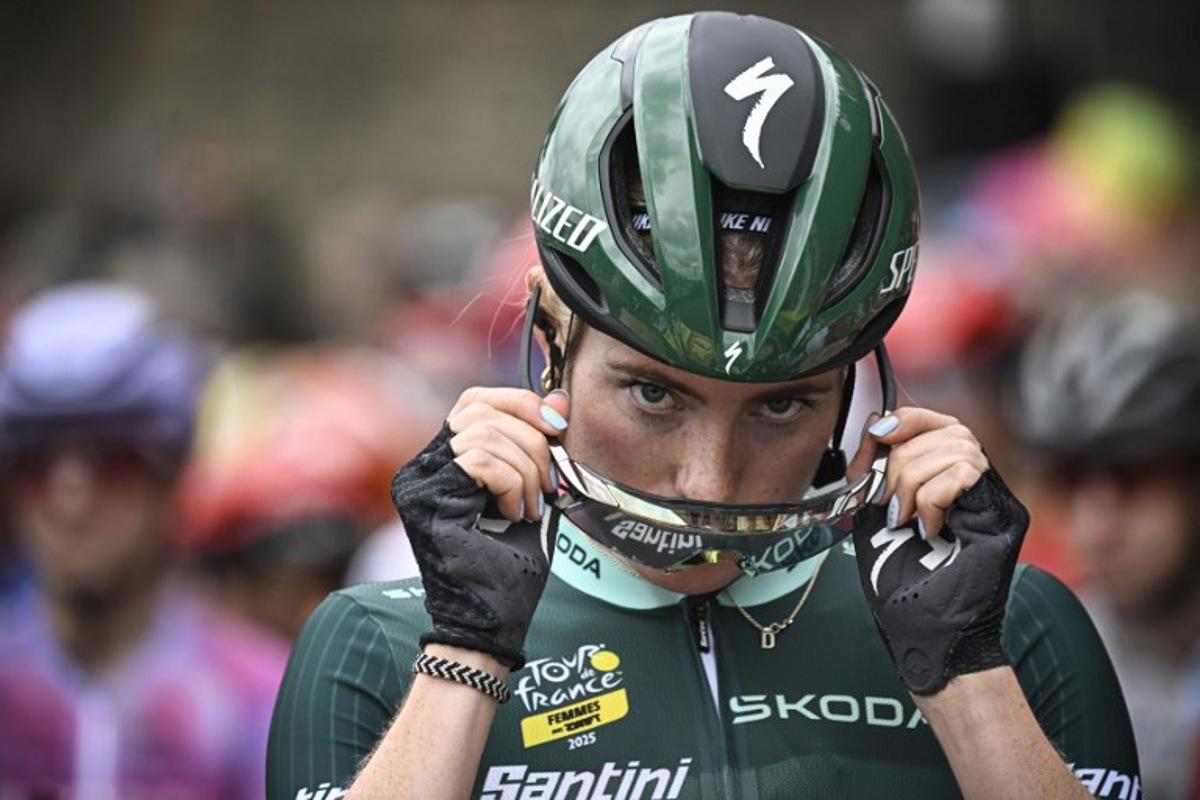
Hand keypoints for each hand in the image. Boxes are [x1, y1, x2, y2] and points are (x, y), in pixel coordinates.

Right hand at [390, 387, 569, 668]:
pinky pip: (478, 460)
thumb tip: (560, 400)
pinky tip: (515, 514)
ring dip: (525, 468)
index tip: (558, 429)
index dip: (520, 403)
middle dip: (531, 438)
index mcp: (444, 463)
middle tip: (549, 483)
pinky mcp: (423, 502)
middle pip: (479, 409)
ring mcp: (417, 484)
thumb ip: (542, 448)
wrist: (493, 627)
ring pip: (482, 432)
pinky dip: (511, 482)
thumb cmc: (511, 572)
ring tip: (529, 507)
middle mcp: (421, 469)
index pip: (476, 402)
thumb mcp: (535, 494)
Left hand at [846, 408, 1028, 694]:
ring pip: (958, 446)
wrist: (923, 637)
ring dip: (914, 481)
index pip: (940, 422)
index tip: (876, 434)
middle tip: (889, 505)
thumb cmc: (899, 587)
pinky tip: (928, 530)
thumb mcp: (873, 515)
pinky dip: (933, 497)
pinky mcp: (1006, 518)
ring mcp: (997, 502)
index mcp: (950, 483)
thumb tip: (875, 423)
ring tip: (905, 520)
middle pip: (949, 428)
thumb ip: (875, 471)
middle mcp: (980, 488)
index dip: (909, 418)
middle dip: (903, 459)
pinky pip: (966, 472)